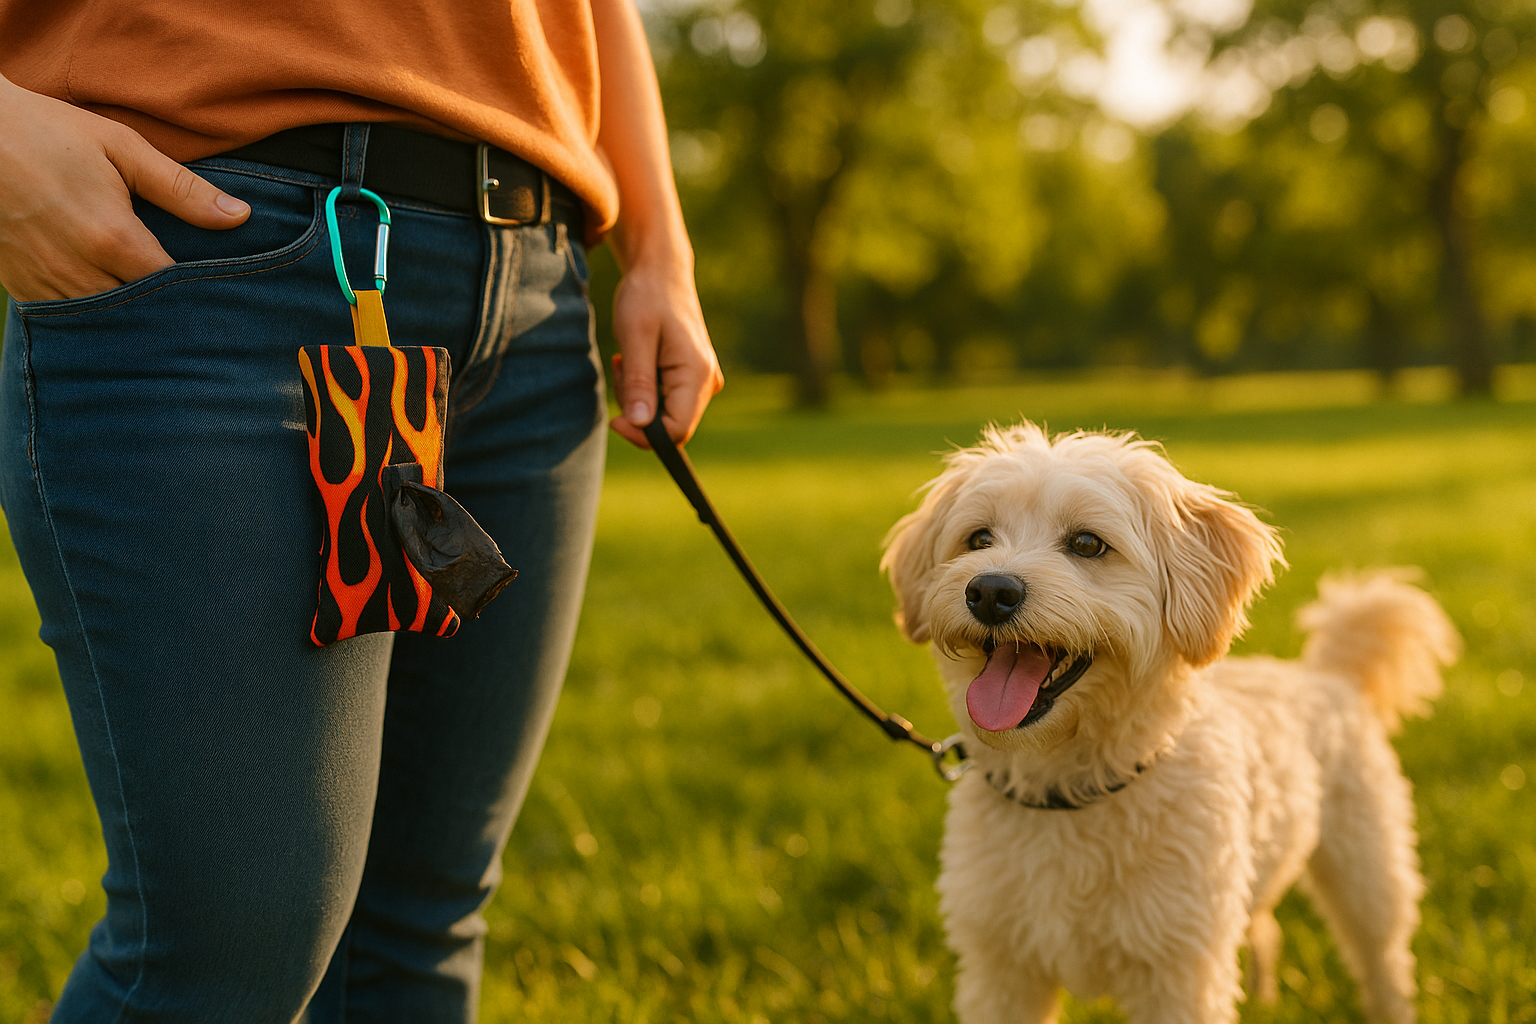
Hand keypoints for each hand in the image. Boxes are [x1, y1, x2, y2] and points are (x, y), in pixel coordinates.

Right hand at [0, 76, 249, 302]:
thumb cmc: (48, 133)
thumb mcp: (121, 148)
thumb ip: (182, 189)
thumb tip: (240, 217)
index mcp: (114, 239)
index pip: (175, 289)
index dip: (200, 291)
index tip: (221, 289)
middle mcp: (80, 271)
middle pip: (144, 314)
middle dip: (170, 311)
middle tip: (198, 309)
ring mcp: (46, 284)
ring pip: (108, 324)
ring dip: (133, 318)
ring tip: (160, 310)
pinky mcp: (22, 289)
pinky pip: (71, 319)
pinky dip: (96, 317)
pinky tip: (115, 304)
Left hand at [608, 258, 722, 448]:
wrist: (661, 272)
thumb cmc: (646, 297)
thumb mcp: (635, 337)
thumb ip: (639, 383)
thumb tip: (638, 424)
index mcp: (697, 373)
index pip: (677, 431)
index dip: (644, 434)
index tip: (615, 418)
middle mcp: (707, 382)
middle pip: (670, 425)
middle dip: (638, 410)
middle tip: (622, 370)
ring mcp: (702, 380)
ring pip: (665, 414)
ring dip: (638, 396)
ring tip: (628, 360)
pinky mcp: (692, 378)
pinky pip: (666, 400)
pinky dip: (645, 388)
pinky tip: (637, 361)